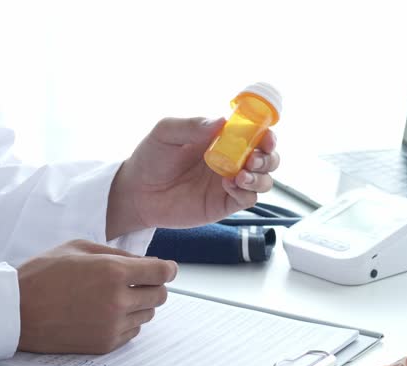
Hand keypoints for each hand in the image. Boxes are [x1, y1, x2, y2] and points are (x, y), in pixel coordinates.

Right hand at [16, 240, 176, 353]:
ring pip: (147, 315)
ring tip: (114, 297)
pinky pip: (132, 332)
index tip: (166, 269)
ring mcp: (112, 325)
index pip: (161, 273)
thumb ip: (116, 253)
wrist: (16, 310)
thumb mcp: (79, 247)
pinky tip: (106, 312)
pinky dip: (126, 322)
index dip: (167, 269)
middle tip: (139, 282)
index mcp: (114, 273)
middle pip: (159, 295)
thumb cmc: (42, 275)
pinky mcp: (104, 343)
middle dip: (153, 286)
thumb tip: (142, 262)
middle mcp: (118, 301)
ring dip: (139, 305)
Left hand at [106, 117, 279, 237]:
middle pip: (267, 158)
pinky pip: (247, 199)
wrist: (136, 192)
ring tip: (241, 174)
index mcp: (222, 138)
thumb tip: (221, 121)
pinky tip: (229, 185)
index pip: (255, 133)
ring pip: (263, 180)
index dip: (266, 133)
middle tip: (254, 158)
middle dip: (269, 157)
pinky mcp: (223, 204)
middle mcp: (231, 160)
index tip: (266, 134)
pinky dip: (246, 193)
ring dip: (260, 176)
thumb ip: (193, 125)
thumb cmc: (151, 158)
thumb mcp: (166, 133)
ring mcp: (229, 183)